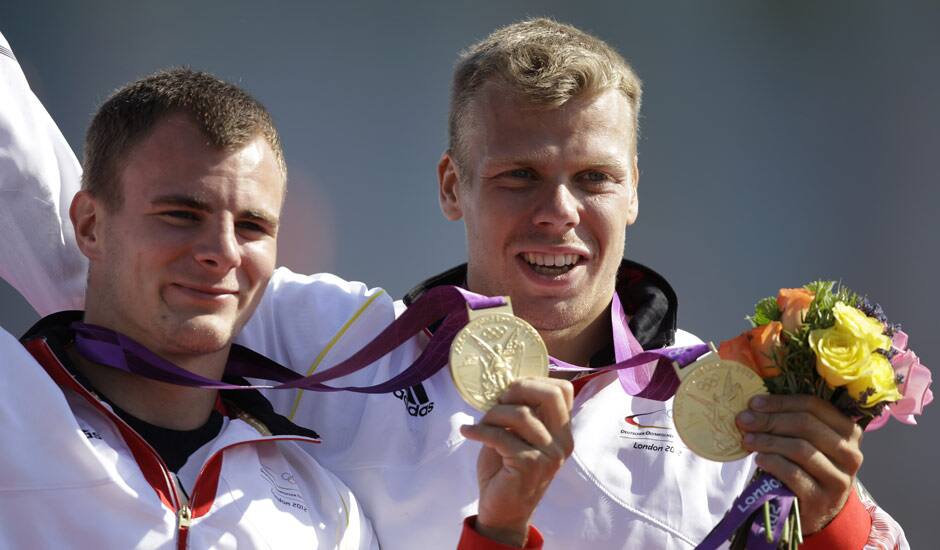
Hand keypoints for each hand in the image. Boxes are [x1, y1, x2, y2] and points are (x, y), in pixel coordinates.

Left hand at [460, 377, 573, 546]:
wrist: (503, 512)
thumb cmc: (507, 471)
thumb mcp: (518, 436)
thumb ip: (522, 413)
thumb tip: (506, 386)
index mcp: (563, 432)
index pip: (563, 390)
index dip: (535, 381)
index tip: (510, 391)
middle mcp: (562, 442)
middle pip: (550, 395)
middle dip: (519, 389)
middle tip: (497, 400)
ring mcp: (549, 455)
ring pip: (521, 414)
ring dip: (492, 415)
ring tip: (479, 424)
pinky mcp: (529, 465)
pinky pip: (500, 436)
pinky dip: (479, 430)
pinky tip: (467, 432)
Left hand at [735, 394, 863, 534]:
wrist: (816, 510)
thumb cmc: (807, 467)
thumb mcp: (808, 441)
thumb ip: (791, 420)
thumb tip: (755, 406)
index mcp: (849, 431)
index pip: (814, 406)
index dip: (781, 402)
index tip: (753, 403)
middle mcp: (850, 454)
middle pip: (806, 425)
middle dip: (770, 420)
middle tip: (744, 420)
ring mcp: (839, 479)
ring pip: (801, 449)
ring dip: (768, 441)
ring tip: (747, 440)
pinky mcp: (822, 499)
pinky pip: (794, 474)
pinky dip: (773, 463)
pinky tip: (759, 459)